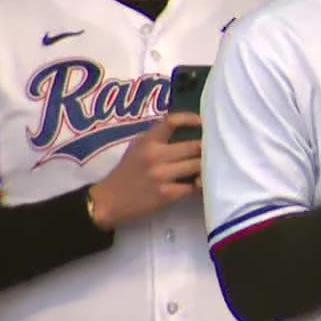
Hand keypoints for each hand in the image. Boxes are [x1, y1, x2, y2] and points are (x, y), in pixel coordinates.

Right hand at [88, 113, 202, 228]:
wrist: (107, 202)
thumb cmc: (126, 173)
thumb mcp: (137, 148)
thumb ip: (158, 139)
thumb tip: (188, 131)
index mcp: (147, 141)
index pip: (171, 121)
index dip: (190, 119)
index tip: (201, 123)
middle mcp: (154, 155)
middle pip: (194, 146)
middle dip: (206, 149)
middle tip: (212, 152)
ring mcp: (161, 175)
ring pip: (197, 166)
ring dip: (205, 167)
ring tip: (209, 168)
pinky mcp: (166, 194)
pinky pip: (193, 186)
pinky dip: (199, 185)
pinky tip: (200, 185)